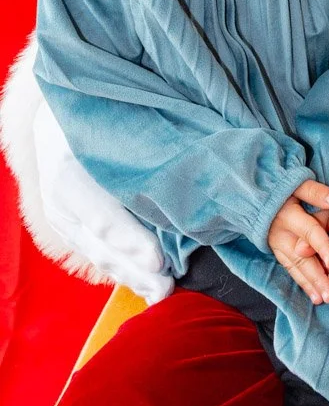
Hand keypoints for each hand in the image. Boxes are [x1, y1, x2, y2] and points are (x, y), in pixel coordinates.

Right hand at [26, 66, 173, 302]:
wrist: (61, 115)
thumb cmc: (101, 111)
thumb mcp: (116, 122)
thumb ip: (143, 148)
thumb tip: (191, 170)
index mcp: (68, 168)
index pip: (101, 216)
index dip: (129, 241)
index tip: (158, 259)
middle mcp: (59, 199)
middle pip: (100, 244)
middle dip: (136, 270)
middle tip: (169, 287)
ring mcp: (61, 217)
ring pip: (97, 255)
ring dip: (131, 277)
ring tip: (163, 293)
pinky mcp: (68, 228)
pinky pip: (95, 254)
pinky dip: (121, 271)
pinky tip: (145, 284)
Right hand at [268, 179, 328, 304]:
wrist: (254, 199)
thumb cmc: (282, 189)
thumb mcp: (297, 184)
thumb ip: (315, 192)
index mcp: (288, 215)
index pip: (309, 232)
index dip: (322, 246)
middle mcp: (281, 234)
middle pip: (302, 257)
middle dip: (317, 277)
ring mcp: (278, 246)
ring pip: (296, 268)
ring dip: (311, 285)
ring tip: (325, 299)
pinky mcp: (278, 253)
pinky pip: (291, 270)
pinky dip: (303, 284)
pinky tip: (314, 296)